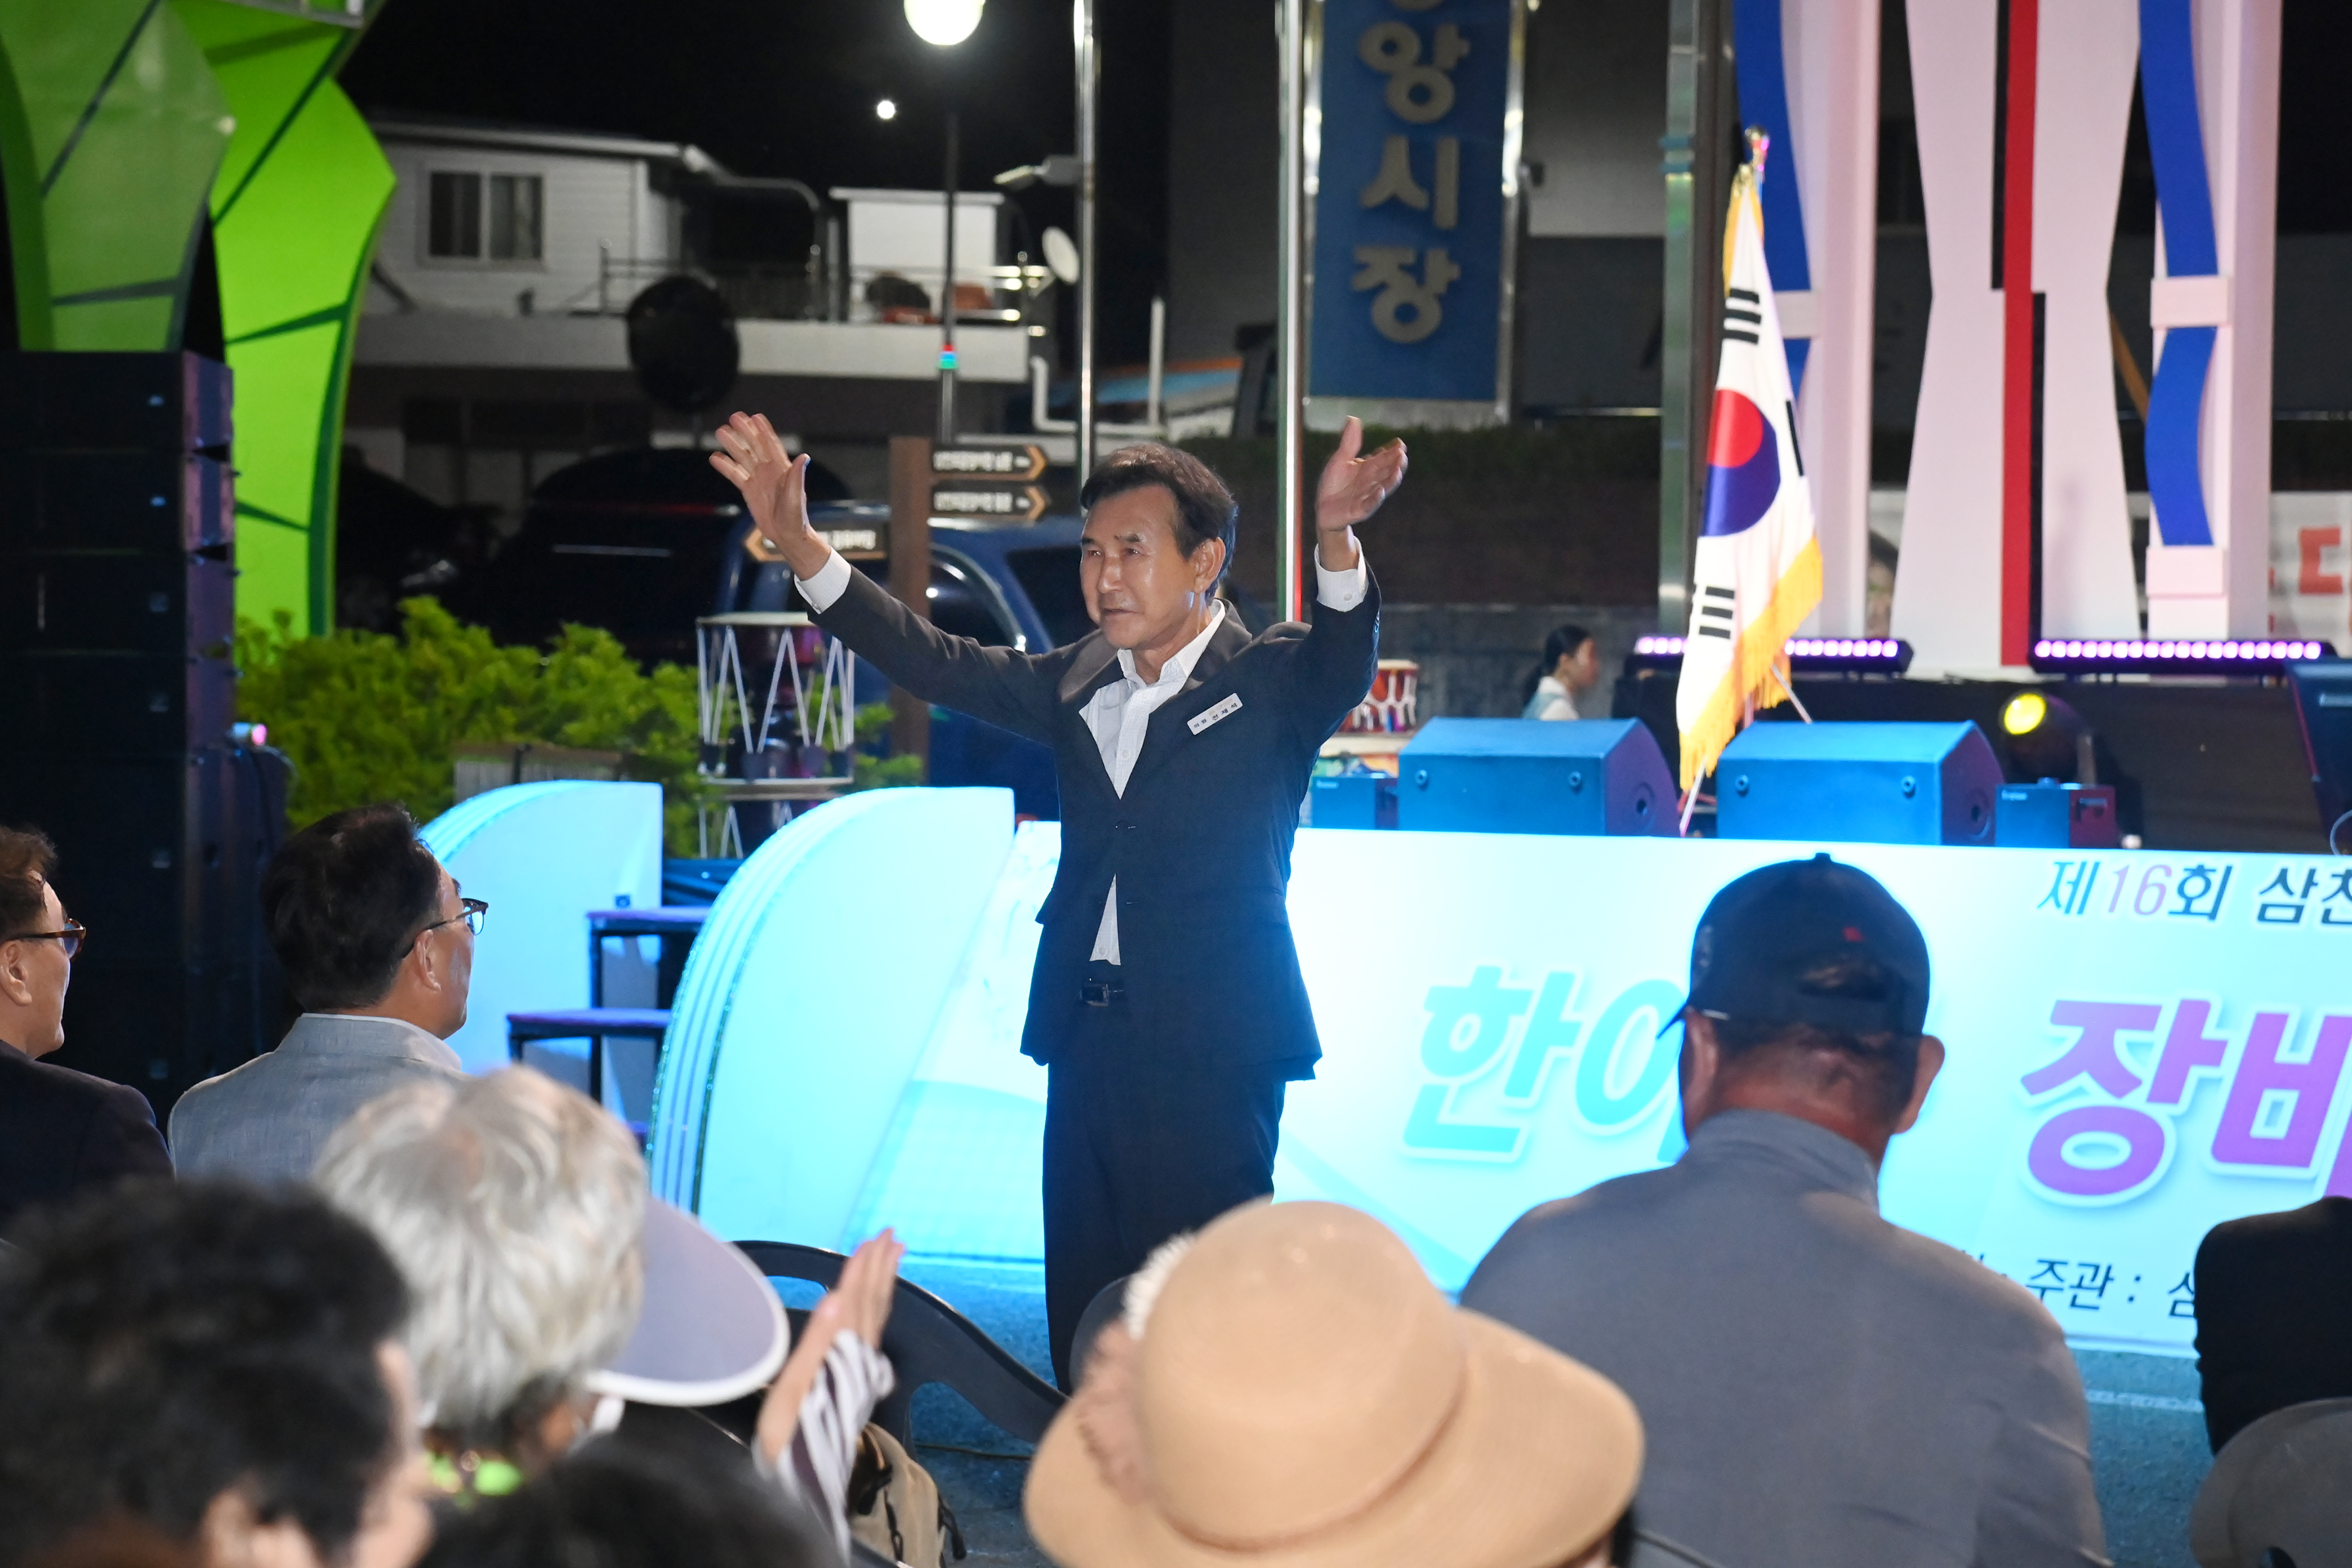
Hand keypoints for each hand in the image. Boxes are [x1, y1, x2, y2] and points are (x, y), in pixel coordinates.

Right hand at [710, 412, 829, 579]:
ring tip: (721, 431)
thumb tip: (804, 458)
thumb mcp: (796, 497)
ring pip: (743, 457)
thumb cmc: (796, 517)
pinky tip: (715, 458)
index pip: (771, 445)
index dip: (764, 430)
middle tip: (734, 417)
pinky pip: (735, 474)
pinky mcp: (749, 490)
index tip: (755, 416)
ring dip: (732, 444)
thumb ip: (797, 477)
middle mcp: (769, 471)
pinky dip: (725, 466)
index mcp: (782, 469)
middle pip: (754, 446)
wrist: (786, 534)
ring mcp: (758, 479)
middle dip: (745, 431)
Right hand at [756, 1229, 904, 1465]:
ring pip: (876, 1317)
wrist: (802, 1481)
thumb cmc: (788, 1437)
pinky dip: (877, 1309)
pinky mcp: (856, 1380)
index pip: (854, 1300)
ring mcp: (858, 1369)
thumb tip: (835, 1298)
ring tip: (892, 1257)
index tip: (873, 1239)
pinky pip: (873, 1332)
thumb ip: (816, 1343)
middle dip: (879, 1268)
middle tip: (892, 1236)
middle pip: (871, 1304)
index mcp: (838, 1352)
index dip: (861, 1269)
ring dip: (883, 1284)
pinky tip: (876, 1305)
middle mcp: (854, 1356)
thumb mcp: (792, 1390)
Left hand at [1313, 416, 1404, 570]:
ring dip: (1391, 480)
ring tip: (1398, 470)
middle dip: (1395, 463)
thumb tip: (1353, 418)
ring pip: (1382, 486)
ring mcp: (1367, 495)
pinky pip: (1369, 504)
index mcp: (1368, 468)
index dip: (1391, 451)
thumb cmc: (1333, 483)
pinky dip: (1375, 498)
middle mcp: (1371, 481)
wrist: (1324, 509)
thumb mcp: (1340, 459)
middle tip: (1402, 454)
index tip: (1399, 443)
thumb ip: (1349, 442)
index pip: (1383, 458)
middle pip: (1386, 471)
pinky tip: (1380, 490)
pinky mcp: (1359, 509)